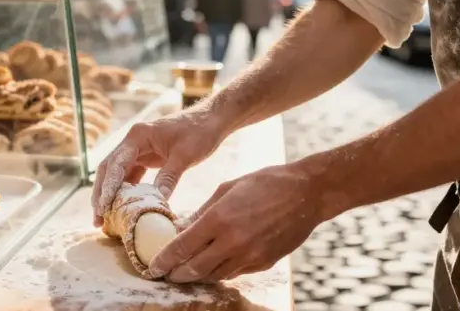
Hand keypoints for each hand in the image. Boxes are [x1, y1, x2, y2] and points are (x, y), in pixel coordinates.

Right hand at [92, 108, 225, 225]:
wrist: (211, 120)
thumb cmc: (199, 132)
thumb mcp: (185, 156)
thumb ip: (168, 177)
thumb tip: (157, 204)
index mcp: (138, 136)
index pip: (116, 163)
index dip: (108, 187)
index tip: (103, 207)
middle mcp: (132, 141)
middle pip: (109, 169)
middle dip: (101, 194)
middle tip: (97, 219)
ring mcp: (138, 149)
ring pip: (116, 174)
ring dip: (110, 195)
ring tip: (105, 218)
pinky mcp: (146, 157)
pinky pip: (130, 176)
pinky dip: (125, 192)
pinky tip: (123, 209)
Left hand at [148, 163, 326, 282]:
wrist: (307, 193)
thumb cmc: (265, 183)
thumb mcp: (227, 189)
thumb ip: (202, 212)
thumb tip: (181, 227)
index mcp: (219, 219)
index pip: (182, 247)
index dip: (164, 260)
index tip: (152, 267)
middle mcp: (233, 242)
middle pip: (195, 269)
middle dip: (176, 274)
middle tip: (164, 274)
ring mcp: (250, 256)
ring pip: (214, 275)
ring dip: (196, 276)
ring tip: (183, 272)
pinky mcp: (264, 263)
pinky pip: (234, 273)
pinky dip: (218, 272)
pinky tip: (211, 267)